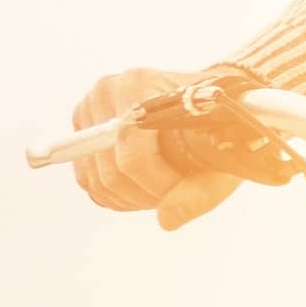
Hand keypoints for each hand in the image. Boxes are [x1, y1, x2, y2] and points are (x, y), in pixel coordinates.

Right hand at [61, 65, 289, 229]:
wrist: (205, 99)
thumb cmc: (217, 121)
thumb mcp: (222, 153)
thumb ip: (200, 190)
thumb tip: (167, 221)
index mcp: (138, 86)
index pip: (134, 157)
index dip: (159, 186)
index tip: (184, 188)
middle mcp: (107, 93)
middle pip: (112, 172)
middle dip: (146, 195)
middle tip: (175, 194)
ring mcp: (90, 110)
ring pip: (96, 180)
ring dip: (130, 198)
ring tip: (161, 191)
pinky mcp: (83, 128)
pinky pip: (87, 178)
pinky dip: (115, 194)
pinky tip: (142, 188)